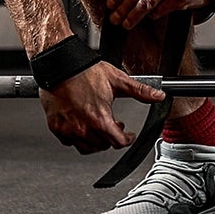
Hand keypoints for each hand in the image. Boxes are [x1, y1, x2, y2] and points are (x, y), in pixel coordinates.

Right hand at [39, 60, 166, 153]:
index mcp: (100, 119)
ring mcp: (68, 130)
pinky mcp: (56, 128)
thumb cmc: (85, 71)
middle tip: (114, 126)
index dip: (127, 139)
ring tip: (99, 127)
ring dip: (96, 141)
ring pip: (87, 148)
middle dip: (112, 137)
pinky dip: (78, 138)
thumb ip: (140, 91)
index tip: (129, 135)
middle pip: (104, 146)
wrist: (60, 66)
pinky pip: (70, 142)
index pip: (118, 142)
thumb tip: (158, 95)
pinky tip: (83, 126)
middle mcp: (83, 128)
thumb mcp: (117, 80)